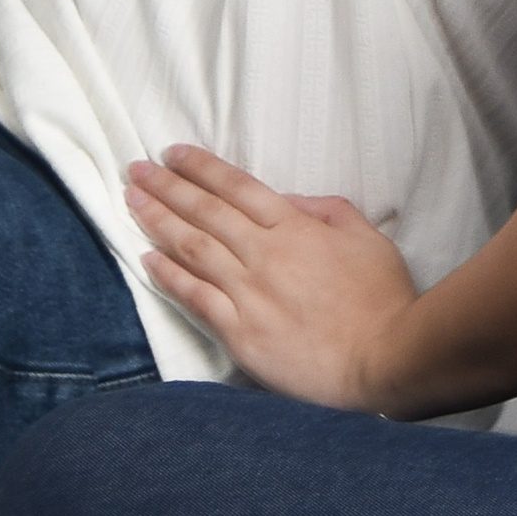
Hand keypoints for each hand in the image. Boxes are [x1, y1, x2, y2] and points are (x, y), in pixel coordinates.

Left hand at [126, 145, 420, 408]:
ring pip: (193, 248)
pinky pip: (196, 298)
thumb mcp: (368, 239)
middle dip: (166, 186)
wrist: (385, 361)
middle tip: (135, 170)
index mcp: (295, 228)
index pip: (237, 187)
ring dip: (158, 221)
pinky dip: (169, 277)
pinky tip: (147, 260)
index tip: (172, 154)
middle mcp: (265, 254)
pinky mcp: (241, 334)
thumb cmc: (383, 301)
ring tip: (131, 202)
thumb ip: (328, 211)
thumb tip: (291, 200)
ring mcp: (250, 294)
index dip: (201, 168)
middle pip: (206, 211)